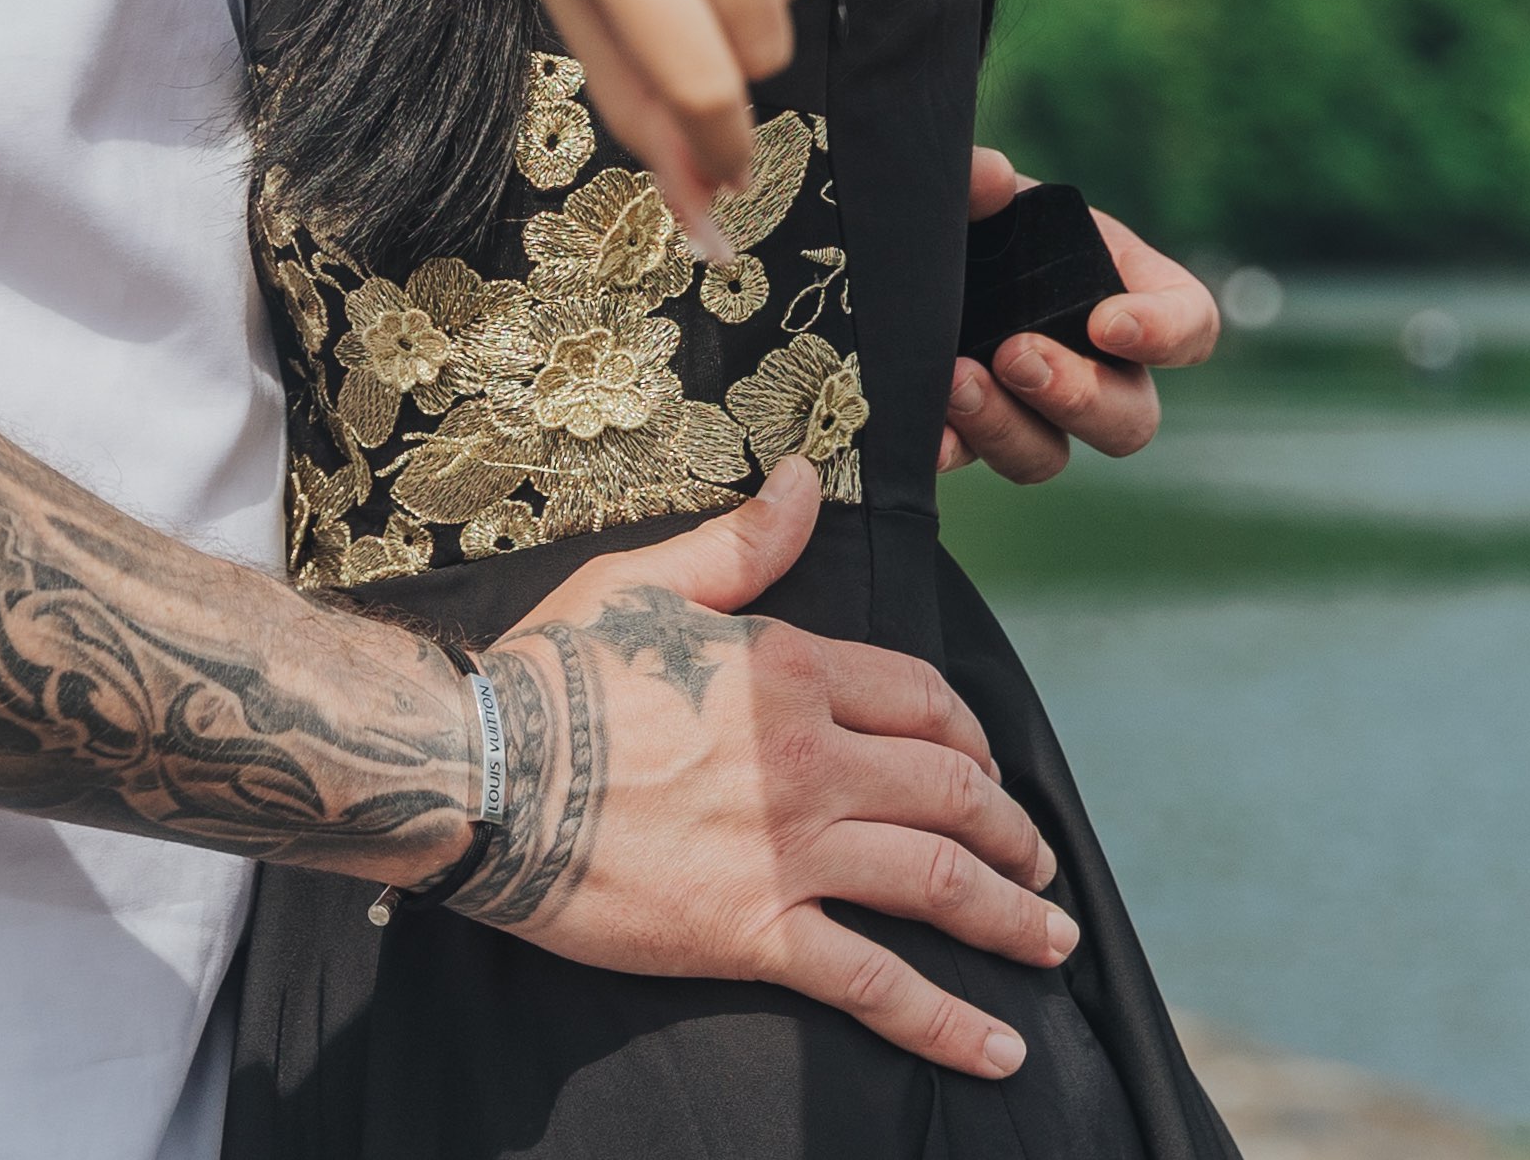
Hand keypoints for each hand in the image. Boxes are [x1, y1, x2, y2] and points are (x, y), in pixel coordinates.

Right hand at [454, 460, 1069, 1078]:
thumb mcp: (644, 581)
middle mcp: (812, 761)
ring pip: (940, 883)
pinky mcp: (757, 934)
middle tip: (1037, 857)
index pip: (925, 703)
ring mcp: (791, 853)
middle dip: (1013, 829)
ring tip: (1049, 938)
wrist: (480, 773)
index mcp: (791, 672)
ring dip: (1011, 915)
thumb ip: (742, 542)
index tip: (986, 764)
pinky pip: (876, 984)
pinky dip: (949, 1024)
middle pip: (954, 795)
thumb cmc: (552, 672)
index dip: (971, 736)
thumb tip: (805, 477)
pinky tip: (1000, 1051)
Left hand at [932, 148, 1217, 484]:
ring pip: (1050, 455)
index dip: (1166, 334)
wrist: (907, 241)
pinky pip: (975, 458)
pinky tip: (928, 436)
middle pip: (1130, 419)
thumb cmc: (972, 211)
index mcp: (1124, 290)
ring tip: (957, 383)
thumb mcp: (978, 187)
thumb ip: (979, 177)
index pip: (1191, 325)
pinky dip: (953, 450)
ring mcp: (1031, 408)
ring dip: (1009, 427)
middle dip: (1078, 397)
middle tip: (1017, 355)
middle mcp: (1092, 364)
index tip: (1107, 322)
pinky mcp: (970, 429)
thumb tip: (991, 178)